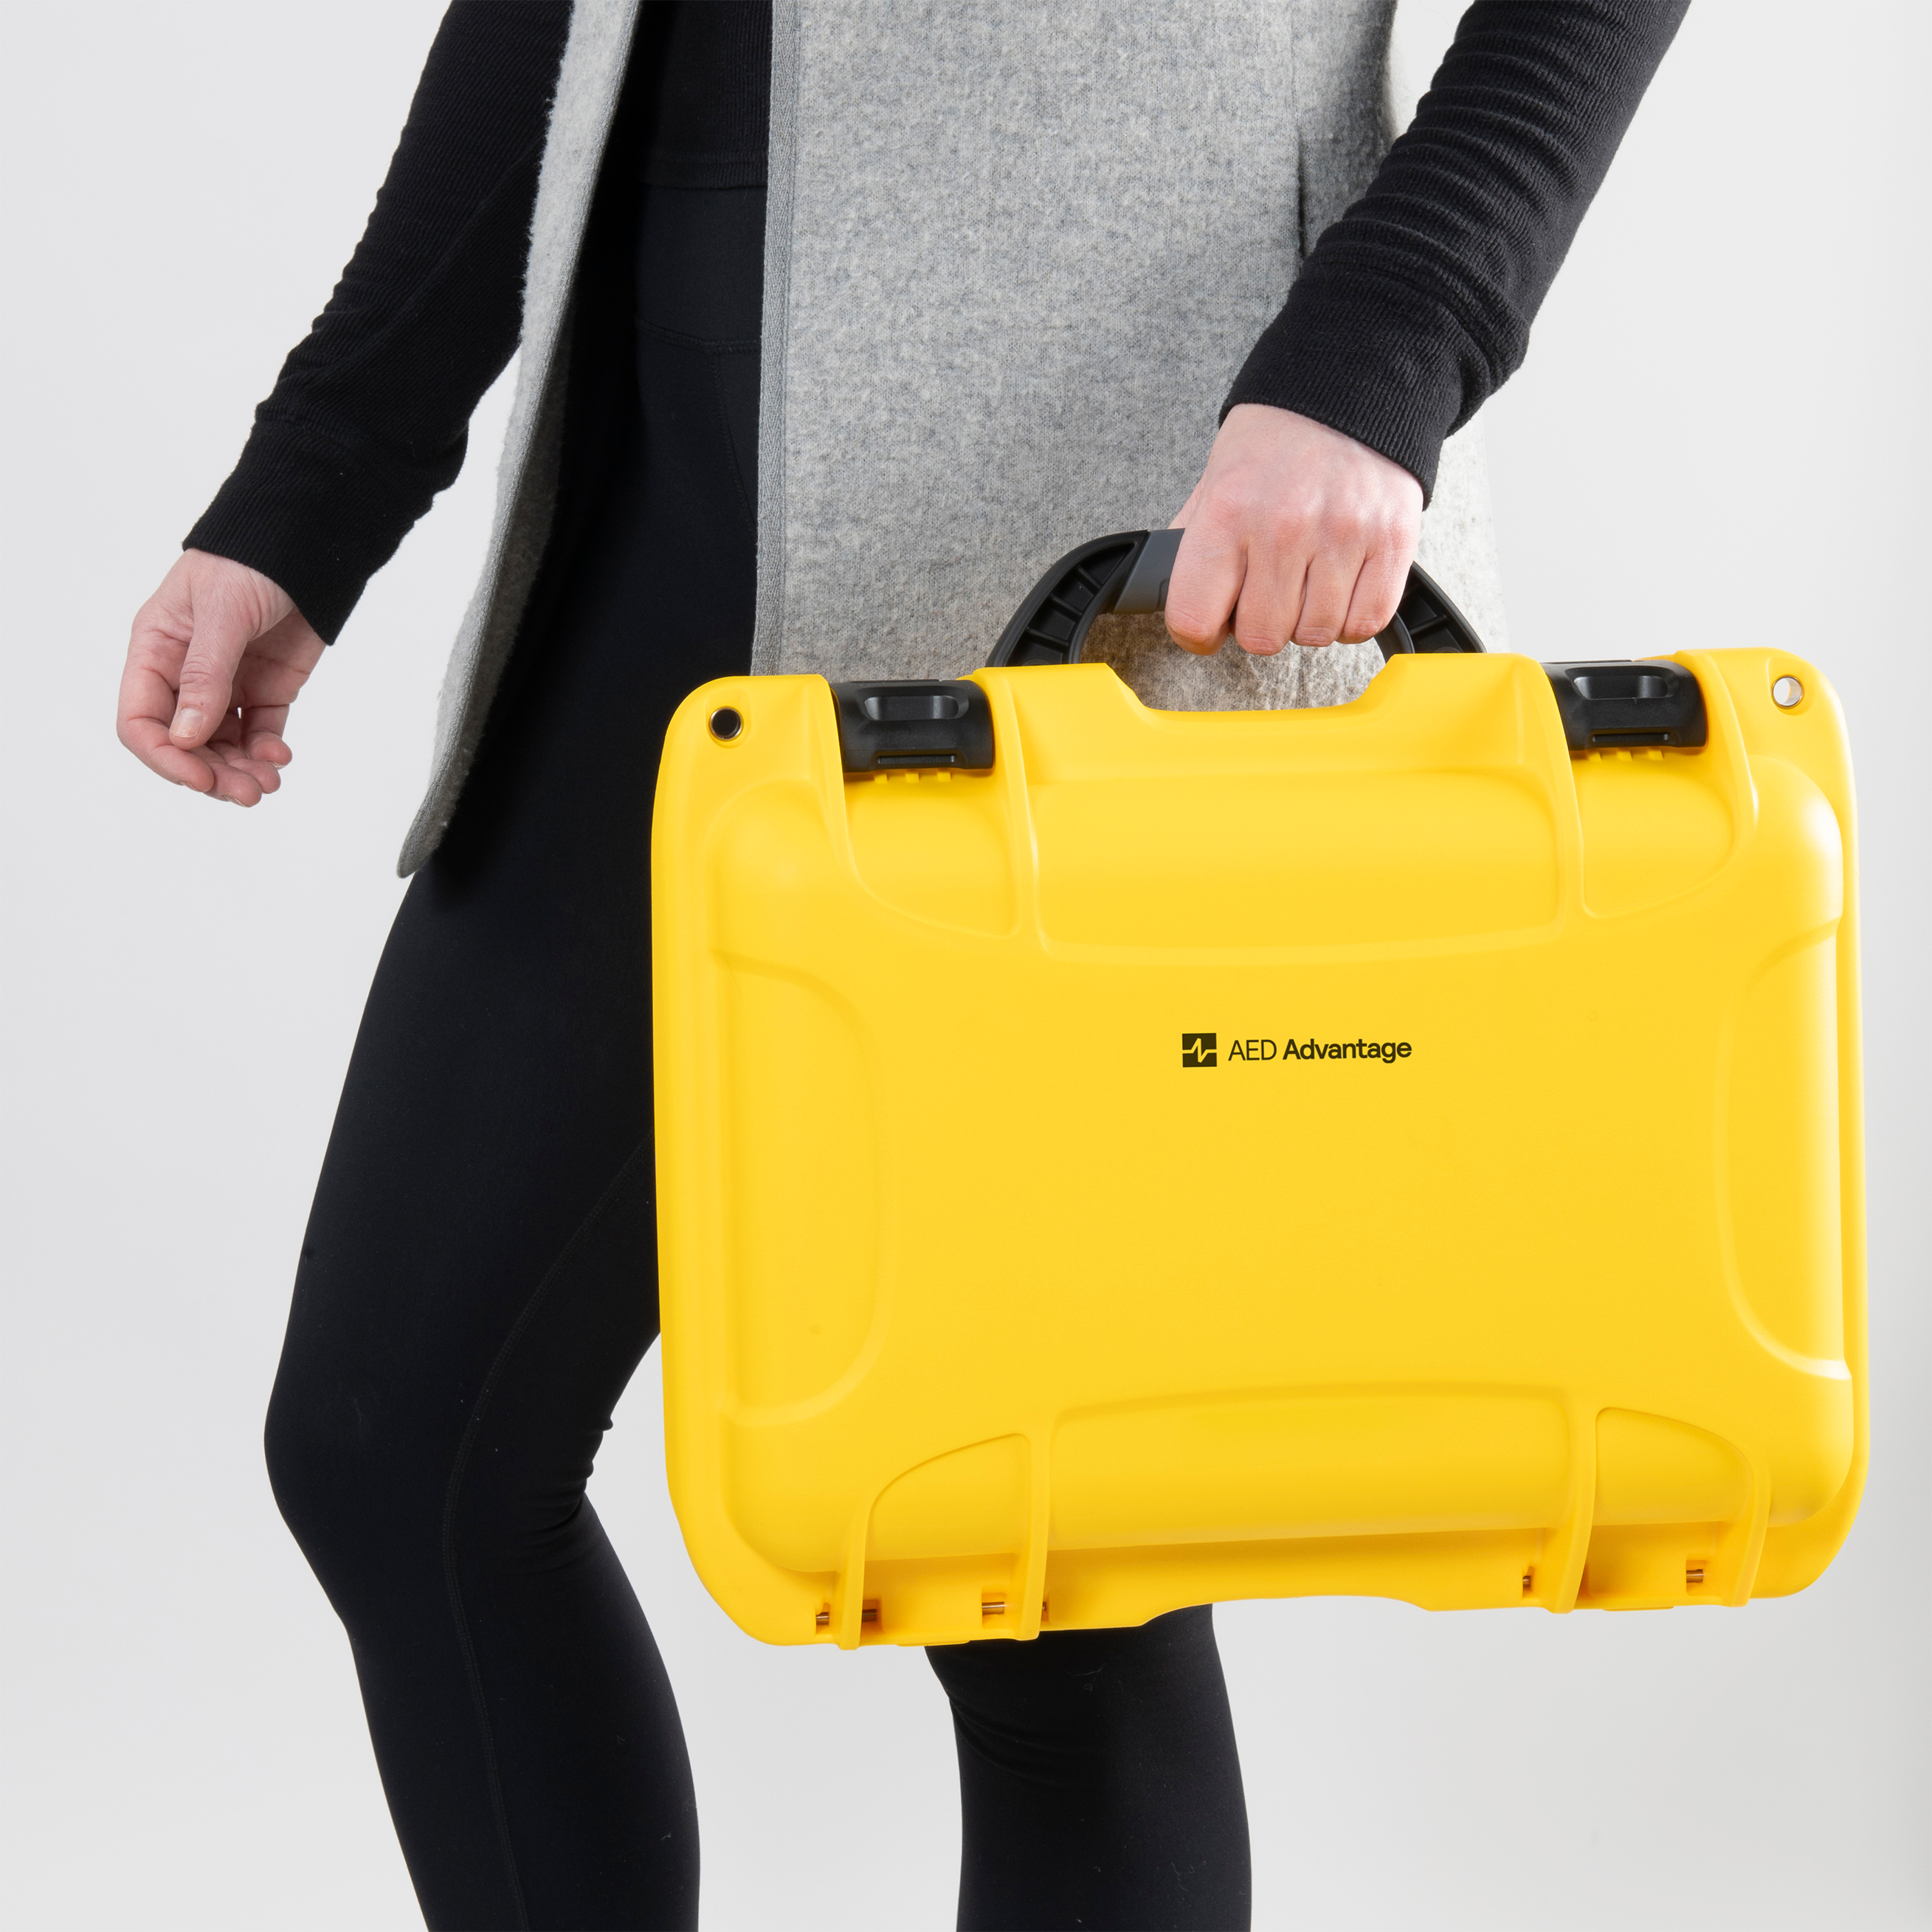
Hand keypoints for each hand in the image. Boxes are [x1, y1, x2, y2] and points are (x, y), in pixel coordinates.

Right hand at [117, 550, 325, 804]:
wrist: (306, 545)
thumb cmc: (250, 561)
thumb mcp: (221, 614)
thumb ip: (205, 675)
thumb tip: (186, 735)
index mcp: (156, 650)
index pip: (141, 720)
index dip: (165, 756)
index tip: (199, 776)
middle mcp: (185, 673)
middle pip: (184, 743)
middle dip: (211, 773)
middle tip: (246, 793)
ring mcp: (227, 683)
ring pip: (222, 745)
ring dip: (241, 770)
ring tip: (267, 785)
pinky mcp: (266, 688)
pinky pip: (259, 732)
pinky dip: (267, 752)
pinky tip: (280, 757)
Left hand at [1165, 404, 1422, 655]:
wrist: (1349, 387)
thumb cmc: (1276, 441)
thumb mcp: (1214, 482)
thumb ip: (1193, 545)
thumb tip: (1178, 600)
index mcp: (1228, 511)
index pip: (1194, 618)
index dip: (1197, 634)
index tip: (1209, 624)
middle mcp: (1285, 526)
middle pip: (1261, 638)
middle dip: (1259, 623)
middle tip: (1266, 590)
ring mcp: (1343, 535)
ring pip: (1314, 635)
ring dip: (1307, 620)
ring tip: (1306, 580)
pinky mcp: (1392, 542)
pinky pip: (1364, 623)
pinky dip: (1350, 619)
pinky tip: (1339, 587)